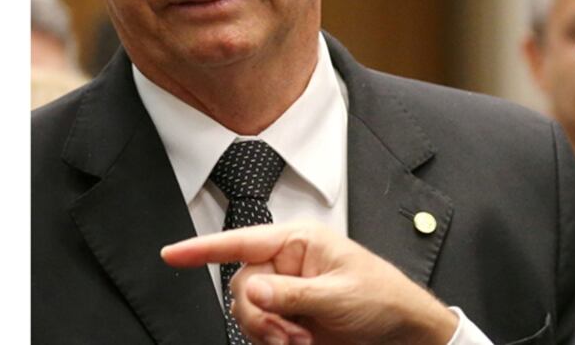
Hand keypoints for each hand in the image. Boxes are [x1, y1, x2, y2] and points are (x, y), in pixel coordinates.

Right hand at [161, 221, 458, 344]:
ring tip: (301, 340)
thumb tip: (251, 289)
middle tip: (289, 333)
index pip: (244, 241)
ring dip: (267, 331)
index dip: (204, 248)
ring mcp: (288, 292)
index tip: (170, 254)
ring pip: (248, 312)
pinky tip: (299, 344)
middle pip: (241, 286)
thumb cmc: (382, 299)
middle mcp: (289, 264)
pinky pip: (261, 329)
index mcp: (302, 242)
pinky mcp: (291, 318)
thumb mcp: (338, 296)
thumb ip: (291, 294)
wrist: (403, 330)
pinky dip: (273, 340)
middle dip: (258, 314)